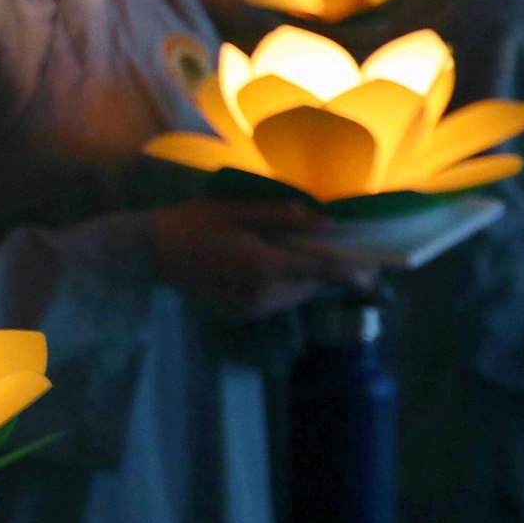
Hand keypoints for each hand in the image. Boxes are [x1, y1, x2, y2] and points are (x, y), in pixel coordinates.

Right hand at [150, 199, 372, 318]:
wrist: (148, 254)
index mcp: (265, 265)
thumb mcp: (235, 209)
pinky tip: (253, 266)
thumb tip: (324, 222)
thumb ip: (282, 215)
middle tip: (310, 243)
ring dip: (295, 276)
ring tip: (274, 252)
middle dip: (316, 267)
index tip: (375, 269)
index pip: (322, 271)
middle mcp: (264, 294)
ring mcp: (251, 308)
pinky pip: (273, 300)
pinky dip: (275, 285)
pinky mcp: (240, 314)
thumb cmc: (191, 223)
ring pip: (292, 294)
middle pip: (309, 283)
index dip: (352, 271)